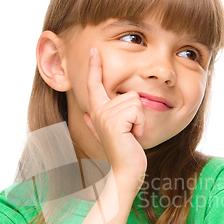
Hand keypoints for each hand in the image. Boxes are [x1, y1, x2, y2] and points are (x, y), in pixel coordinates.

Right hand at [83, 47, 146, 186]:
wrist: (125, 172)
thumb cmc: (123, 154)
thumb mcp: (110, 133)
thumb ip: (96, 124)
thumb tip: (83, 116)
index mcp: (97, 112)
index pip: (94, 84)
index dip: (95, 67)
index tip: (94, 51)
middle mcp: (98, 111)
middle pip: (128, 93)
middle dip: (137, 114)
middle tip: (129, 133)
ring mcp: (104, 116)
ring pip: (134, 101)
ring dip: (139, 120)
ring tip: (130, 135)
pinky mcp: (114, 122)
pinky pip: (137, 110)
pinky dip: (140, 125)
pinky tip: (133, 138)